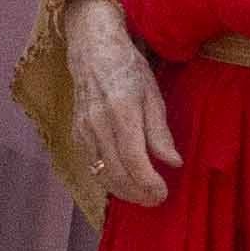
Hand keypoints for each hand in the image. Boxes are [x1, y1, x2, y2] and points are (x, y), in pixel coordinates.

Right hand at [60, 0, 181, 206]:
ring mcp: (83, 130)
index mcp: (122, 112)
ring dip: (122, 191)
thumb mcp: (153, 94)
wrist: (92, 50)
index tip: (163, 193)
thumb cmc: (128, 68)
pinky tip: (123, 182)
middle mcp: (98, 124)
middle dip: (137, 194)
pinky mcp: (76, 133)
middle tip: (155, 200)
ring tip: (142, 197)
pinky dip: (108, 179)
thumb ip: (160, 132)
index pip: (134, 160)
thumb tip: (173, 163)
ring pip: (101, 174)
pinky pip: (91, 165)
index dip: (149, 183)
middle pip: (116, 173)